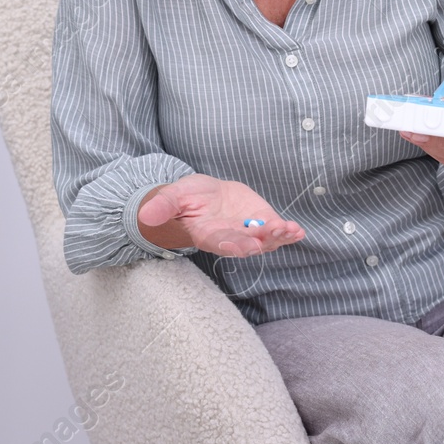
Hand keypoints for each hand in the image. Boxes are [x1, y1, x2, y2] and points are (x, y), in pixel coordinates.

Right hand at [137, 173, 304, 257]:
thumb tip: (145, 215)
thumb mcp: (172, 197)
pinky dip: (287, 232)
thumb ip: (163, 206)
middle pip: (248, 244)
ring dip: (279, 237)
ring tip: (291, 230)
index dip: (236, 245)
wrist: (202, 197)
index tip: (249, 246)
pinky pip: (275, 231)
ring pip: (266, 240)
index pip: (222, 243)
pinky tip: (297, 231)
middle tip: (276, 231)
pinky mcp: (260, 222)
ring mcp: (248, 232)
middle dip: (263, 239)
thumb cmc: (184, 199)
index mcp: (209, 235)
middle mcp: (231, 238)